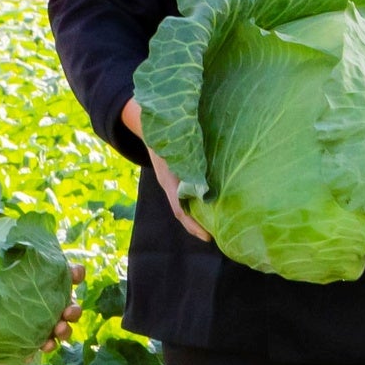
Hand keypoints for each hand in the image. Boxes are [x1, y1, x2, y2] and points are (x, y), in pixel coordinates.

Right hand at [120, 96, 209, 240]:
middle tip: (215, 239)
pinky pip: (185, 197)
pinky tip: (210, 208)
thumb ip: (191, 155)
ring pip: (183, 207)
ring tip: (215, 229)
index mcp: (169, 180)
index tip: (208, 237)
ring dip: (197, 219)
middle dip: (197, 227)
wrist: (149, 124)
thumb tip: (213, 163)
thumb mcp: (176, 144)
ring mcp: (171, 183)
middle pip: (182, 213)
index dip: (193, 225)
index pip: (180, 210)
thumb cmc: (165, 133)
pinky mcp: (175, 179)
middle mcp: (169, 185)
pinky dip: (196, 207)